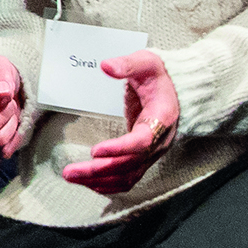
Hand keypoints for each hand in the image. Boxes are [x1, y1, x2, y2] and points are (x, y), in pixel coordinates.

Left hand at [61, 50, 183, 193]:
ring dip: (98, 180)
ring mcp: (152, 153)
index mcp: (161, 119)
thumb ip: (128, 65)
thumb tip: (106, 66)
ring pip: (127, 176)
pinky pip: (127, 178)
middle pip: (129, 164)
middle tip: (70, 171)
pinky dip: (108, 184)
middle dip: (98, 170)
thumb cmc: (159, 77)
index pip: (141, 142)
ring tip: (71, 177)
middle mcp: (158, 142)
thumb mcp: (147, 63)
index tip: (95, 150)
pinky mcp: (143, 158)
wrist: (177, 91)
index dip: (118, 149)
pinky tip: (89, 183)